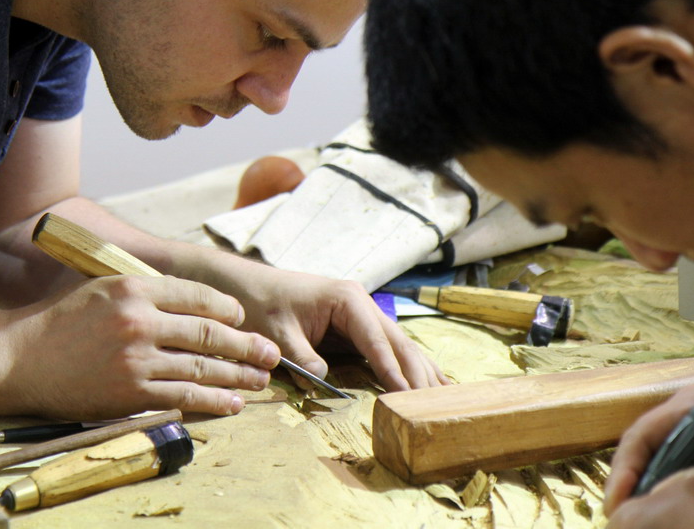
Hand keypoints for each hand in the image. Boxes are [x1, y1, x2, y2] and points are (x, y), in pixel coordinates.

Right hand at [4, 274, 280, 418]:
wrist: (19, 357)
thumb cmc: (61, 322)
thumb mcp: (103, 288)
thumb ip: (146, 293)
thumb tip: (191, 301)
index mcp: (134, 288)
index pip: (197, 295)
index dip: (226, 309)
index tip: (241, 318)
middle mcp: (139, 320)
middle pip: (208, 332)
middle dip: (245, 344)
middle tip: (269, 353)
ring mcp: (136, 358)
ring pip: (201, 366)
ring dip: (237, 375)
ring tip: (259, 379)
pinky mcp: (130, 392)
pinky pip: (184, 395)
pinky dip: (213, 400)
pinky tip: (233, 403)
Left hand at [195, 257, 448, 390]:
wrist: (249, 287)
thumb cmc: (262, 304)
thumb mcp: (277, 332)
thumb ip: (301, 355)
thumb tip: (324, 380)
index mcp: (347, 299)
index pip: (376, 339)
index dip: (392, 368)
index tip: (408, 394)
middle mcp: (362, 304)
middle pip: (398, 342)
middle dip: (417, 374)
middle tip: (433, 406)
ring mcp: (364, 315)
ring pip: (400, 346)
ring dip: (421, 371)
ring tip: (444, 399)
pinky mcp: (359, 328)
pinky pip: (389, 349)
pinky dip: (409, 367)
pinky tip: (432, 383)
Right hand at [604, 384, 693, 514]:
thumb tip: (653, 504)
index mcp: (692, 406)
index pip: (640, 437)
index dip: (623, 473)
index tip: (617, 507)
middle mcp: (685, 410)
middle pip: (640, 447)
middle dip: (627, 484)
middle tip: (619, 518)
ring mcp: (693, 425)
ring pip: (651, 456)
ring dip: (642, 487)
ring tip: (633, 517)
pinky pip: (668, 463)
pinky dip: (659, 487)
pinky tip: (659, 510)